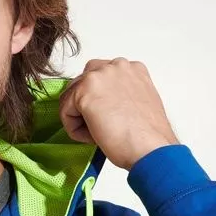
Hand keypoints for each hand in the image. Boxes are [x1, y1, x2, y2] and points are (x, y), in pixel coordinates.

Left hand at [59, 58, 179, 170]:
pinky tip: (94, 136)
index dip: (99, 102)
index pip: (99, 78)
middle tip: (103, 127)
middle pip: (81, 84)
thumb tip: (101, 102)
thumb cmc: (148, 136)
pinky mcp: (84, 92)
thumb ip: (118, 94)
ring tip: (101, 133)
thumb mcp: (138, 103)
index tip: (110, 118)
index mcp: (131, 68)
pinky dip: (74, 129)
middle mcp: (115, 66)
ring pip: (71, 98)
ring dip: (80, 119)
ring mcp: (98, 76)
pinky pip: (65, 112)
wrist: (150, 149)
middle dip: (85, 107)